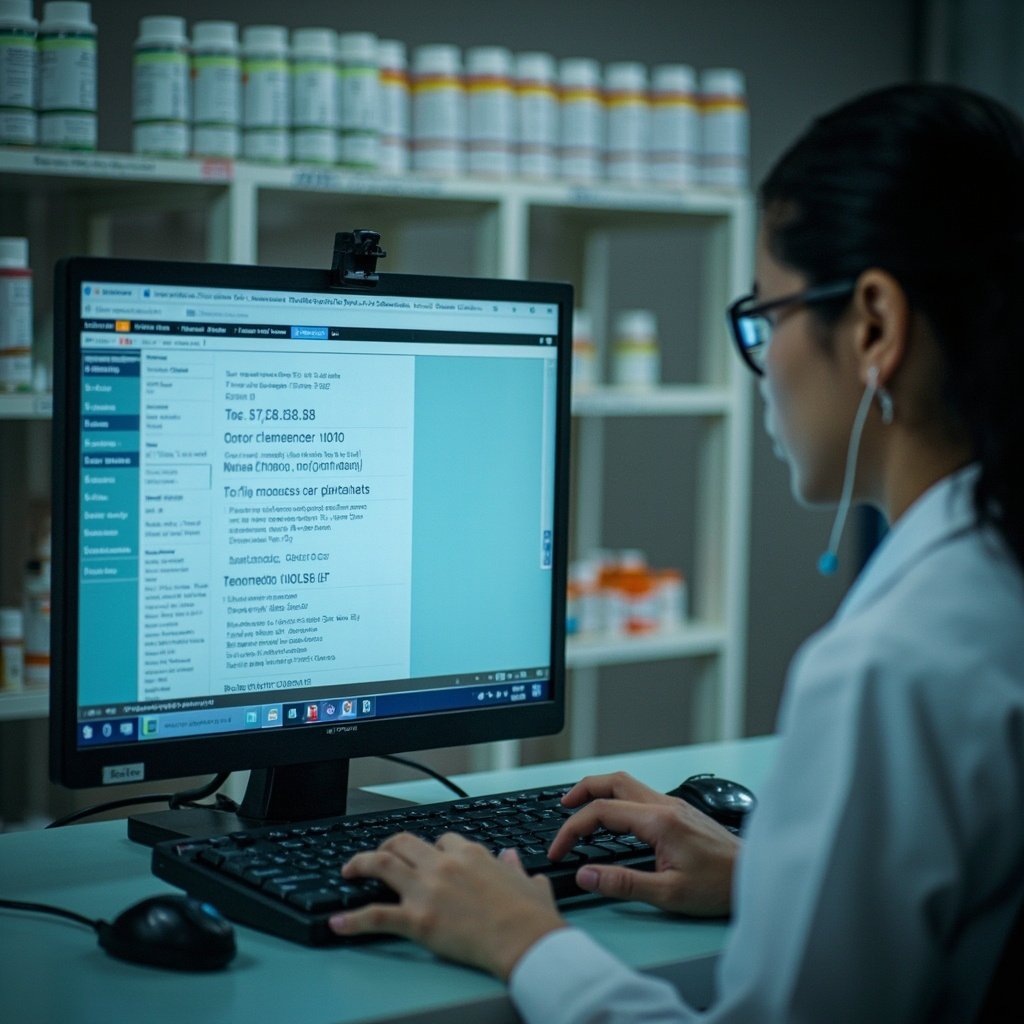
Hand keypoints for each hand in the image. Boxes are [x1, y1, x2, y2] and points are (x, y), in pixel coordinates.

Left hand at [329, 832, 566, 979]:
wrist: (527, 940)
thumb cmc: (531, 915)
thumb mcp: (528, 880)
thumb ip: (514, 867)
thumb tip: (511, 858)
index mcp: (470, 853)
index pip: (442, 840)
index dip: (433, 848)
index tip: (429, 857)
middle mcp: (443, 865)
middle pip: (405, 842)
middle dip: (388, 844)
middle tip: (377, 854)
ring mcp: (427, 890)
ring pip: (383, 864)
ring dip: (361, 863)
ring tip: (349, 870)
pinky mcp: (418, 919)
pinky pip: (376, 915)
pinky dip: (353, 919)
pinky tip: (337, 923)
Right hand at [549, 771, 739, 916]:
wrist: (756, 877)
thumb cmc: (720, 886)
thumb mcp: (668, 893)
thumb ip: (623, 883)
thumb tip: (586, 875)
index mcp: (659, 820)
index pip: (602, 811)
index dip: (572, 828)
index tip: (559, 848)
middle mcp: (666, 804)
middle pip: (613, 781)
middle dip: (581, 791)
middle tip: (561, 808)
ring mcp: (674, 805)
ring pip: (628, 783)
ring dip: (600, 791)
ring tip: (581, 808)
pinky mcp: (680, 812)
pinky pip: (640, 795)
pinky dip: (618, 799)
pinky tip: (615, 818)